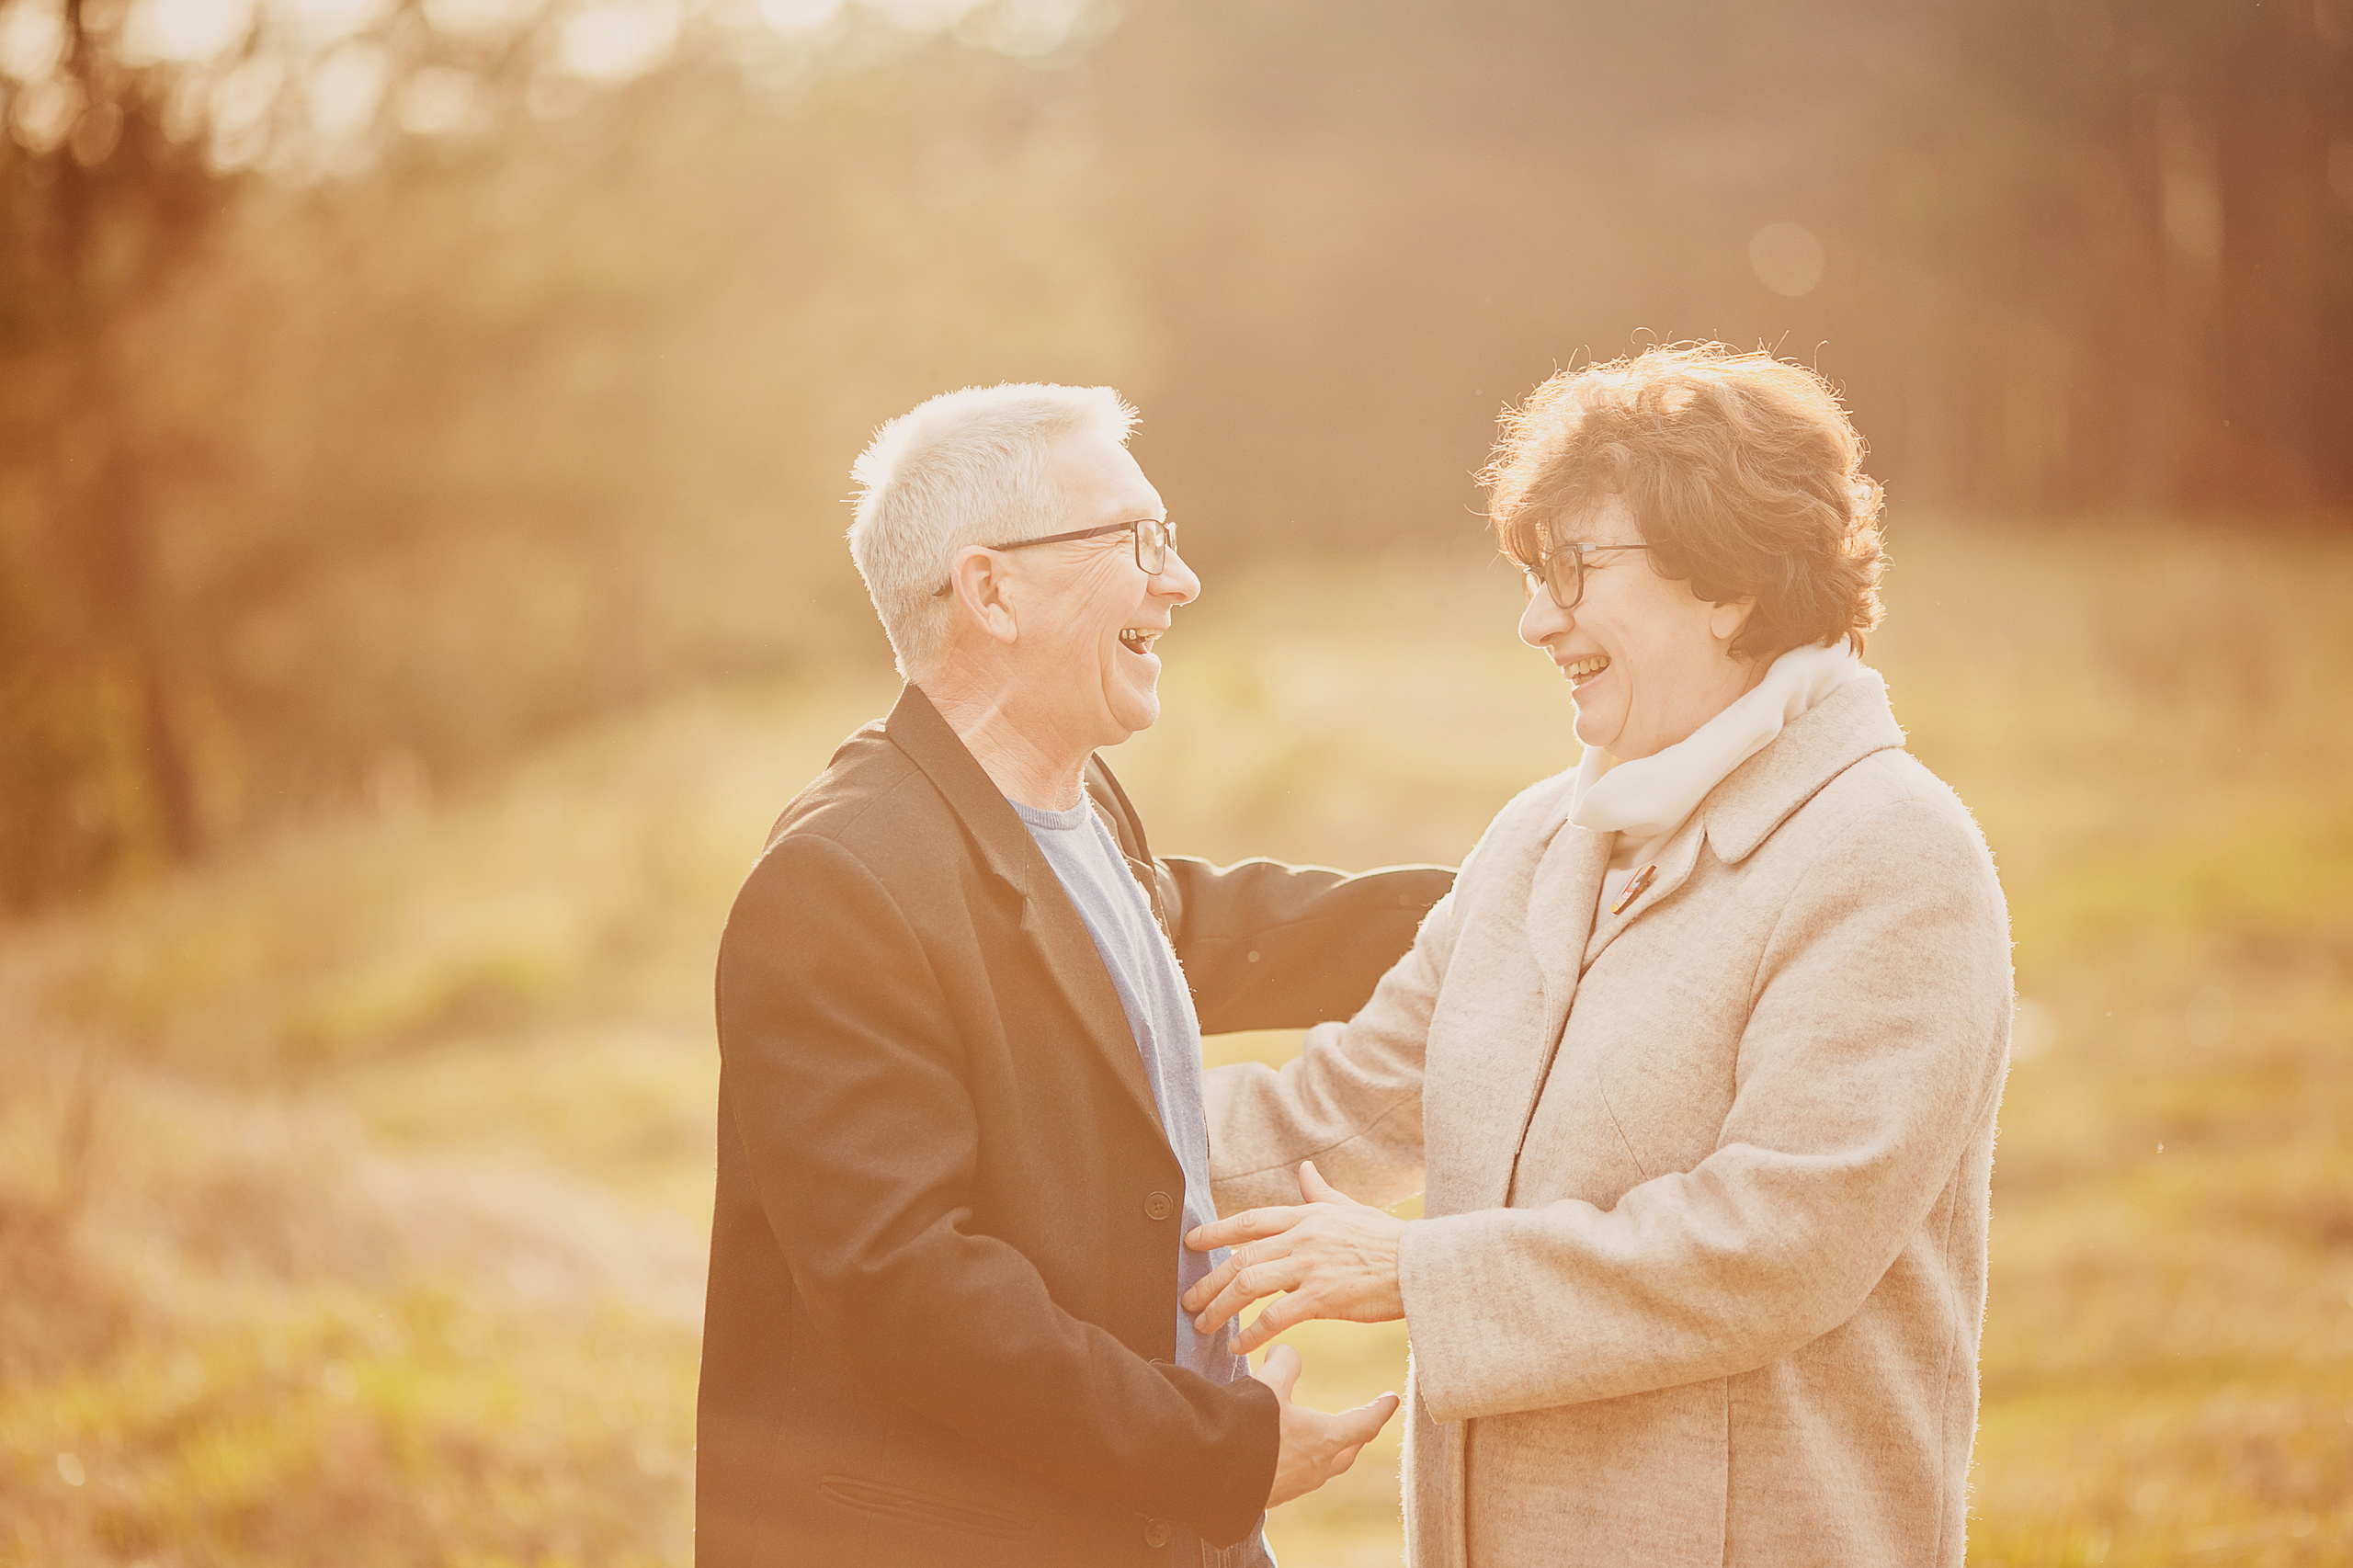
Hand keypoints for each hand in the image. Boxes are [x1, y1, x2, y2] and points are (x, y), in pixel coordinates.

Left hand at [1183, 1160, 1405, 1354]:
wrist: (1422, 1265)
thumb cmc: (1388, 1239)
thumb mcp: (1350, 1208)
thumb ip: (1320, 1192)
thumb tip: (1305, 1169)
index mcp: (1306, 1216)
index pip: (1250, 1220)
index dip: (1216, 1231)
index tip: (1191, 1242)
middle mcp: (1302, 1237)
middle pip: (1241, 1256)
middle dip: (1209, 1280)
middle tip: (1188, 1299)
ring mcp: (1310, 1267)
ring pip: (1250, 1284)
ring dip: (1221, 1307)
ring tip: (1204, 1325)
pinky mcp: (1322, 1297)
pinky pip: (1276, 1317)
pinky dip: (1252, 1333)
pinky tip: (1238, 1346)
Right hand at [1249, 1343, 1399, 1507]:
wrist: (1211, 1471)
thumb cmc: (1248, 1426)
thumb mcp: (1269, 1383)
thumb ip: (1284, 1363)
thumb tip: (1285, 1351)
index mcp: (1325, 1439)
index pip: (1364, 1423)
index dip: (1380, 1409)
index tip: (1393, 1400)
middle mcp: (1316, 1467)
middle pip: (1347, 1450)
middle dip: (1357, 1435)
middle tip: (1363, 1424)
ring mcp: (1295, 1486)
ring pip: (1323, 1468)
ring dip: (1329, 1452)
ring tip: (1323, 1440)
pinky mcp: (1273, 1495)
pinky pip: (1298, 1478)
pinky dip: (1301, 1463)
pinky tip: (1286, 1456)